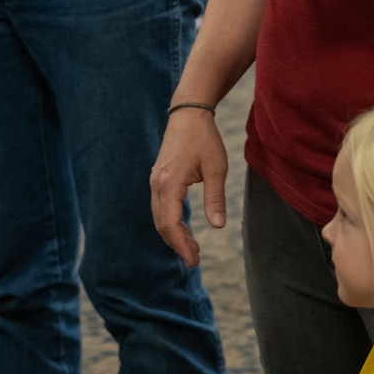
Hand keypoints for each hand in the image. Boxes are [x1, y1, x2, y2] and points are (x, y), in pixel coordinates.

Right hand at [149, 107, 227, 266]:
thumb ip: (215, 197)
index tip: (194, 260)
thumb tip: (218, 225)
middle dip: (176, 244)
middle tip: (195, 260)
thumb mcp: (216, 168)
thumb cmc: (204, 139)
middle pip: (161, 223)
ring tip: (192, 248)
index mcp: (169, 183)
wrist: (188, 113)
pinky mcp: (159, 178)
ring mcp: (156, 180)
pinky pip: (160, 206)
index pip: (170, 223)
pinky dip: (170, 221)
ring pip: (159, 216)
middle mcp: (157, 184)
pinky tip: (184, 228)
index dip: (180, 244)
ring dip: (173, 234)